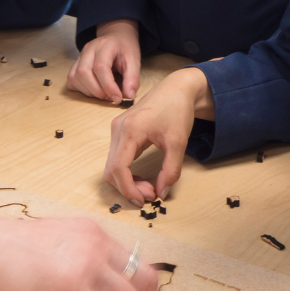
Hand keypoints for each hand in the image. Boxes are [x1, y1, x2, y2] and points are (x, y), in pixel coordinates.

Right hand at [68, 19, 142, 102]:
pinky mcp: (75, 64)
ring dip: (89, 92)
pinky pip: (72, 80)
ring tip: (104, 94)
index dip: (108, 86)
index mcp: (105, 45)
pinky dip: (82, 89)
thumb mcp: (134, 61)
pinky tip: (94, 89)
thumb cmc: (125, 49)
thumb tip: (129, 96)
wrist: (116, 37)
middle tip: (110, 97)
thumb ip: (132, 78)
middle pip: (84, 72)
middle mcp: (89, 49)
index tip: (118, 98)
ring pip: (75, 77)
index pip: (101, 67)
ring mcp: (80, 56)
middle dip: (97, 91)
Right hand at [104, 68, 208, 204]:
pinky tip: (142, 177)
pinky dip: (126, 173)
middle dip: (128, 188)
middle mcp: (117, 129)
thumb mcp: (178, 143)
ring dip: (127, 182)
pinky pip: (116, 159)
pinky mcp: (120, 132)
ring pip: (111, 166)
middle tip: (151, 195)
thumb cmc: (177, 110)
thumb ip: (170, 170)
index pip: (119, 168)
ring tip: (148, 187)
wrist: (176, 89)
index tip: (144, 201)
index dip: (129, 189)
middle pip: (111, 170)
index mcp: (130, 130)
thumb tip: (161, 193)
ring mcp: (116, 130)